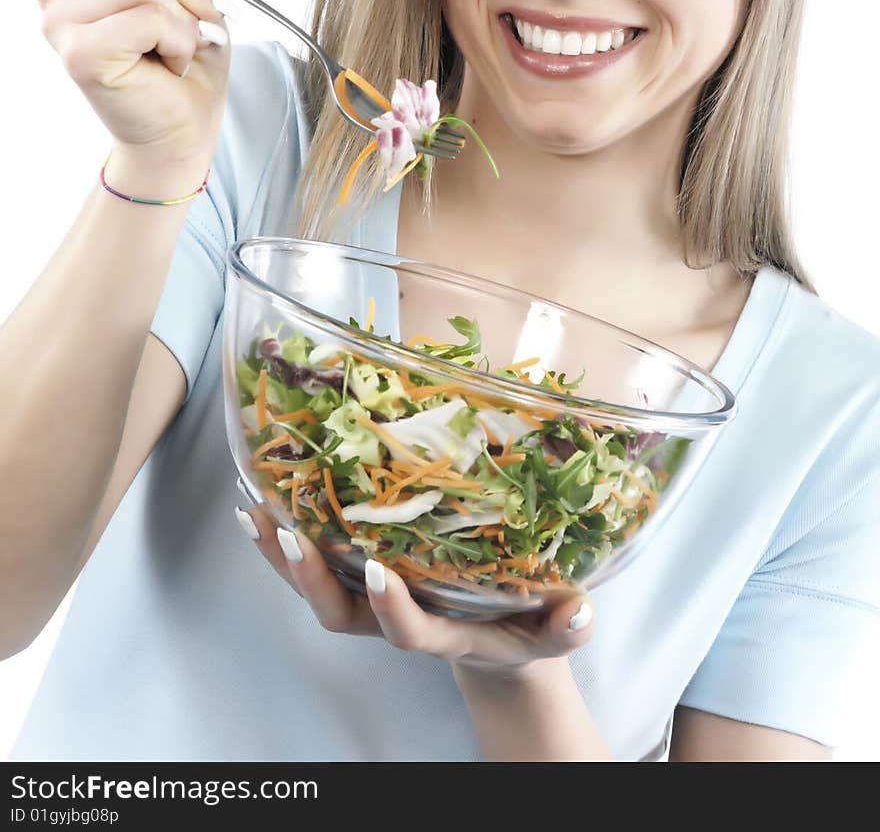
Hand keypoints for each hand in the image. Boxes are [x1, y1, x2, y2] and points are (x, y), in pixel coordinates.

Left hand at [234, 502, 595, 674]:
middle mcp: (397, 618)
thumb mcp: (556, 633)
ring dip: (281, 553)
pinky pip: (315, 562)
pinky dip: (282, 536)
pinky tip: (259, 500)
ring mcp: (374, 600)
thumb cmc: (527, 630)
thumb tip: (583, 611)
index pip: (410, 632)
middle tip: (286, 533)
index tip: (379, 572)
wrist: (499, 644)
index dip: (392, 608)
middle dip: (311, 578)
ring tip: (254, 510)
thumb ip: (570, 628)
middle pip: (340, 615)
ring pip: (316, 588)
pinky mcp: (362, 577)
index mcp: (444, 632)